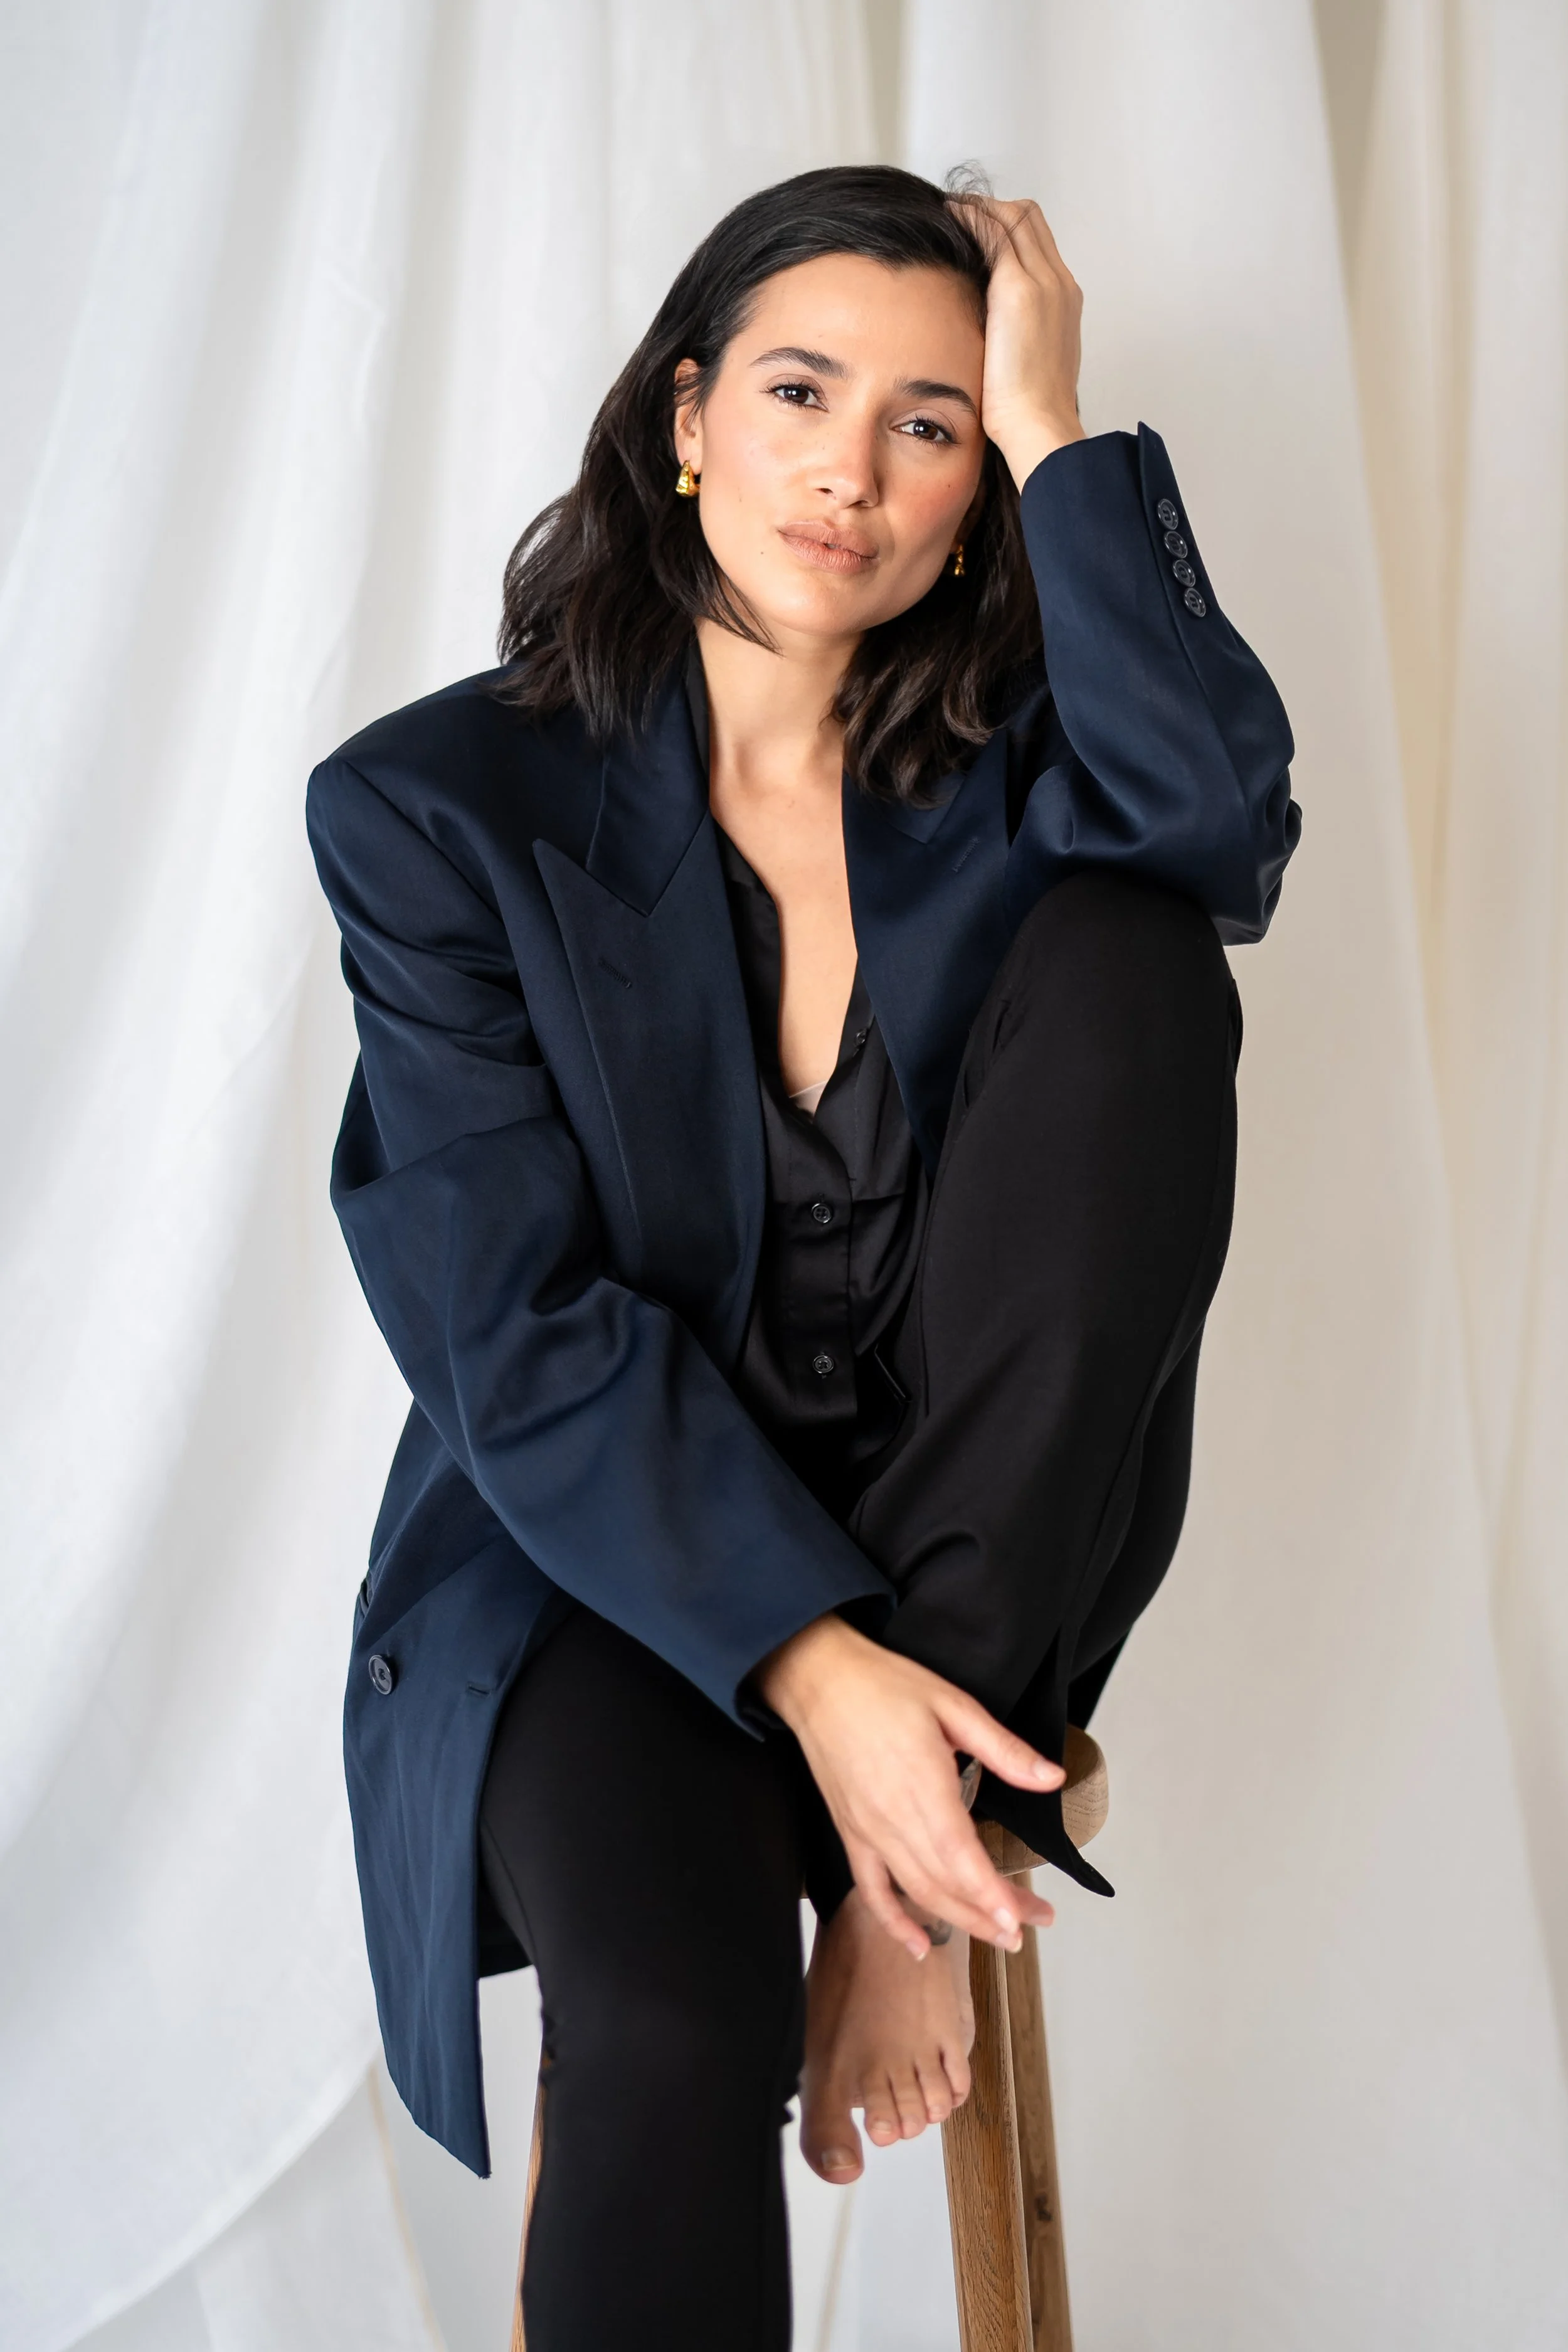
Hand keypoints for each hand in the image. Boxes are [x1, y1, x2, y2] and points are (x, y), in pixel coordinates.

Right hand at [755, 1614, 1062, 1958]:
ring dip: (959, 1920)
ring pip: (916, 1891)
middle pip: (946, 1883)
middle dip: (991, 1913)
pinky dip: (893, 1922)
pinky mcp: (850, 1833)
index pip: (960, 1857)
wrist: (818, 1679)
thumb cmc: (884, 1685)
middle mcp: (893, 1818)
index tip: (1020, 1920)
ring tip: (998, 1935)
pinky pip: (870, 1889)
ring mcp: (868, 1831)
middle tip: (1033, 1925)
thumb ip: (1003, 1749)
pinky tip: (917, 1945)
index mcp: (923, 1785)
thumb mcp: (953, 1704)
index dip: (990, 1894)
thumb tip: (1051, 1778)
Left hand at [954, 195, 1085, 489]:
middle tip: (957, 211)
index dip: (1008, 228)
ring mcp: (1042, 282)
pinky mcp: (1018, 289)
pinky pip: (995, 232)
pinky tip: (946, 219)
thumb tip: (992, 337)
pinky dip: (971, 218)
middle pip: (1030, 218)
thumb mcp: (1029, 366)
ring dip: (980, 208)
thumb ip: (1018, 339)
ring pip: (1014, 216)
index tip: (978, 231)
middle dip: (993, 208)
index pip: (1039, 243)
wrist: (1039, 424)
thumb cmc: (1030, 411)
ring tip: (948, 211)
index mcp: (1064, 301)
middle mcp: (1059, 283)